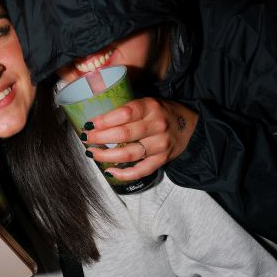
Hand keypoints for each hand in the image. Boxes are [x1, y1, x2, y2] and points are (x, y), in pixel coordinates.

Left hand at [82, 98, 198, 179]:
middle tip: (86, 139)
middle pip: (124, 134)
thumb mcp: (147, 102)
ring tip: (93, 153)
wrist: (189, 124)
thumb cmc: (160, 112)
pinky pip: (141, 170)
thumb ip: (127, 108)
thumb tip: (95, 117)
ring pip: (129, 154)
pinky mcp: (162, 160)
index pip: (125, 113)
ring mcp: (160, 144)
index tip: (89, 124)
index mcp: (151, 107)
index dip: (104, 120)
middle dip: (100, 138)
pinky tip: (110, 171)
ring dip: (107, 155)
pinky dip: (124, 173)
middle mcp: (157, 125)